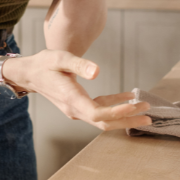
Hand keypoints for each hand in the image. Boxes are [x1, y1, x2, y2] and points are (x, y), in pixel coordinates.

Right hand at [5, 49, 151, 130]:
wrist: (29, 74)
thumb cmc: (44, 64)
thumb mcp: (59, 58)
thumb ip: (78, 64)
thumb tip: (97, 71)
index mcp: (71, 99)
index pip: (97, 112)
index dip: (117, 111)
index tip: (134, 105)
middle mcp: (74, 110)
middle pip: (104, 122)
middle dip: (127, 119)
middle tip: (149, 115)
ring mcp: (76, 110)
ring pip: (103, 120)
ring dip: (124, 116)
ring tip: (144, 109)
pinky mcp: (78, 107)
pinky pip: (99, 111)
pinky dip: (114, 107)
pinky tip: (128, 99)